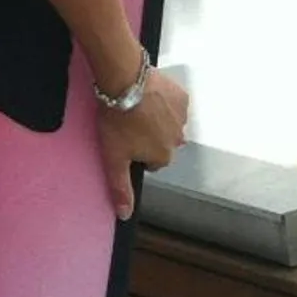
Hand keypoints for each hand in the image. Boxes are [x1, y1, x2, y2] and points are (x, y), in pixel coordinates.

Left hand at [95, 65, 188, 219]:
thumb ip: (120, 186)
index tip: (124, 138)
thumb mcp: (113, 156)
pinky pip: (174, 104)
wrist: (125, 81)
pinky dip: (163, 101)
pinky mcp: (182, 97)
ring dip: (156, 118)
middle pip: (162, 143)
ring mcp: (183, 118)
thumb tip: (125, 215)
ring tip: (136, 105)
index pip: (151, 161)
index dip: (135, 150)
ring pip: (169, 124)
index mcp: (164, 157)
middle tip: (128, 121)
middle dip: (148, 135)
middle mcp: (179, 140)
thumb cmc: (117, 120)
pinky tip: (148, 94)